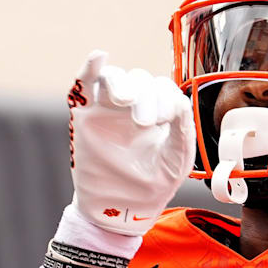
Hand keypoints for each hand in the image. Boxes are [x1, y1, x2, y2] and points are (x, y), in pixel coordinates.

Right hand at [69, 50, 195, 234]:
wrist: (123, 210)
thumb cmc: (152, 184)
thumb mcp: (179, 157)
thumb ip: (183, 128)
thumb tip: (178, 100)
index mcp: (158, 112)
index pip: (163, 88)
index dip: (166, 97)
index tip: (166, 120)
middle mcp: (134, 106)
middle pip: (140, 79)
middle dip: (146, 96)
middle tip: (145, 122)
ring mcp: (108, 108)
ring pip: (115, 77)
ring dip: (123, 84)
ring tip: (126, 102)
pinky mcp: (85, 115)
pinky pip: (84, 84)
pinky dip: (90, 68)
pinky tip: (98, 57)